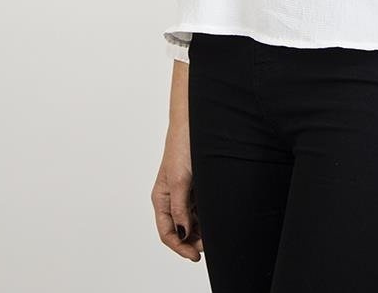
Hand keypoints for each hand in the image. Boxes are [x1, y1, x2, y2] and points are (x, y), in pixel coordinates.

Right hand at [151, 124, 203, 261]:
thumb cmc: (182, 146)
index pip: (167, 233)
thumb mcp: (180, 180)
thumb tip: (182, 234)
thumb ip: (180, 209)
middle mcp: (171, 198)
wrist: (196, 121)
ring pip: (191, 221)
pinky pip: (200, 208)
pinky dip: (207, 216)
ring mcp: (184, 192)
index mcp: (161, 198)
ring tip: (215, 232)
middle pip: (180, 230)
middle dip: (193, 240)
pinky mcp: (196, 185)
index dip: (180, 247)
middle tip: (211, 243)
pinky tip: (216, 217)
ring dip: (201, 229)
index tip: (195, 256)